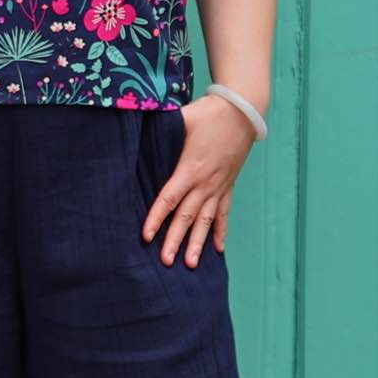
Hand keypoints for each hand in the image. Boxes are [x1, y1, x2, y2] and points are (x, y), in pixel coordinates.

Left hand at [142, 94, 256, 265]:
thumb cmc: (208, 114)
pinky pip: (224, 214)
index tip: (146, 235)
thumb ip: (159, 127)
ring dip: (198, 244)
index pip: (169, 198)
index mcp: (189, 168)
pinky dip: (221, 232)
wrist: (243, 113)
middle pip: (186, 216)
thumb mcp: (180, 118)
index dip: (156, 218)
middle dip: (175, 240)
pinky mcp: (228, 186)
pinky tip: (218, 250)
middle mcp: (205, 183)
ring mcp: (219, 187)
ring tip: (190, 264)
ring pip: (206, 221)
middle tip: (166, 261)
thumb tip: (134, 127)